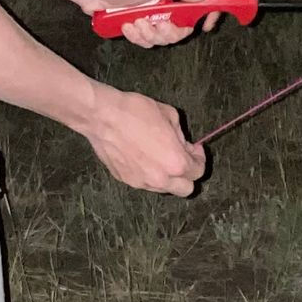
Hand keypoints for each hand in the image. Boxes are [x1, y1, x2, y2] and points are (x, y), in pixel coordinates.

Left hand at [82, 0, 220, 46]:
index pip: (200, 6)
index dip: (207, 16)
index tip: (207, 25)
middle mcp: (166, 7)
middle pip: (181, 31)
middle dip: (168, 31)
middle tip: (157, 23)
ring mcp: (151, 18)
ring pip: (161, 39)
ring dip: (148, 34)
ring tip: (136, 22)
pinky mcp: (137, 28)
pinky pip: (144, 42)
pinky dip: (136, 36)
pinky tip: (126, 25)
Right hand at [84, 84, 207, 195]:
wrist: (103, 117)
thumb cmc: (136, 112)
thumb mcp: (170, 116)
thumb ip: (181, 136)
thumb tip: (183, 144)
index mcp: (176, 163)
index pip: (198, 171)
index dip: (198, 158)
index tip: (194, 148)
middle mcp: (160, 179)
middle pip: (186, 189)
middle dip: (187, 175)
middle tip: (181, 157)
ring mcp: (141, 182)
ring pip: (164, 188)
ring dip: (167, 176)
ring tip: (159, 157)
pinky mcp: (125, 180)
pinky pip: (144, 182)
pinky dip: (148, 173)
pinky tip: (141, 156)